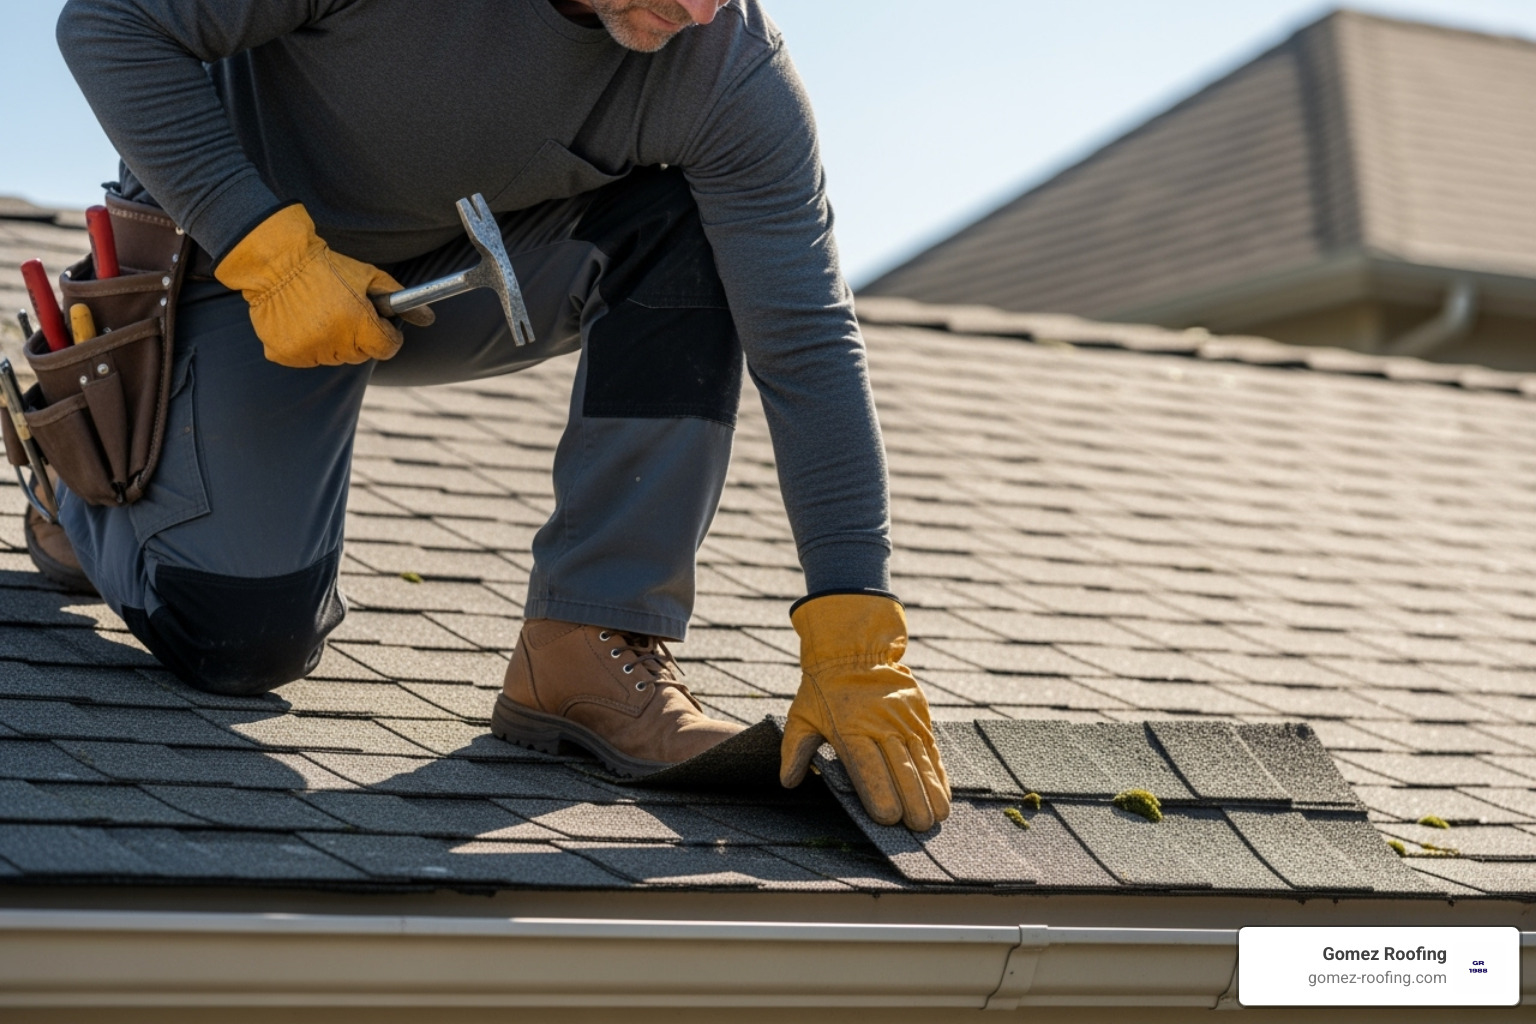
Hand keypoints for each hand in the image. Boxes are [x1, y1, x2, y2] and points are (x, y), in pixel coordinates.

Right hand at [215, 204, 432, 367]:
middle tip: (346, 313)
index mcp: (358, 324)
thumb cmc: (327, 267)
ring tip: (322, 314)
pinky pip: (306, 359)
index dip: (387, 336)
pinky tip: (301, 322)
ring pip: (334, 358)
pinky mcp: (285, 354)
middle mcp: (334, 341)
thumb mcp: (369, 276)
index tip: (380, 326)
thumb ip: (399, 299)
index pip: (387, 348)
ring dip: (333, 343)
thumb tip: (428, 318)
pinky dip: (307, 346)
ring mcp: (308, 350)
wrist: (277, 262)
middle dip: (360, 338)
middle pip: (361, 354)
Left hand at [779, 592, 950, 830]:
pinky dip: (938, 773)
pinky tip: (944, 794)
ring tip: (937, 818)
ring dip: (930, 790)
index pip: (866, 766)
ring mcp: (903, 721)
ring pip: (920, 761)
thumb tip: (788, 782)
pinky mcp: (919, 717)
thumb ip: (795, 750)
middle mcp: (880, 726)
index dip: (879, 792)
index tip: (888, 817)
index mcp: (849, 729)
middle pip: (899, 768)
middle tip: (919, 827)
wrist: (853, 649)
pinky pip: (931, 750)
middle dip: (911, 800)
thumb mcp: (801, 715)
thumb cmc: (823, 689)